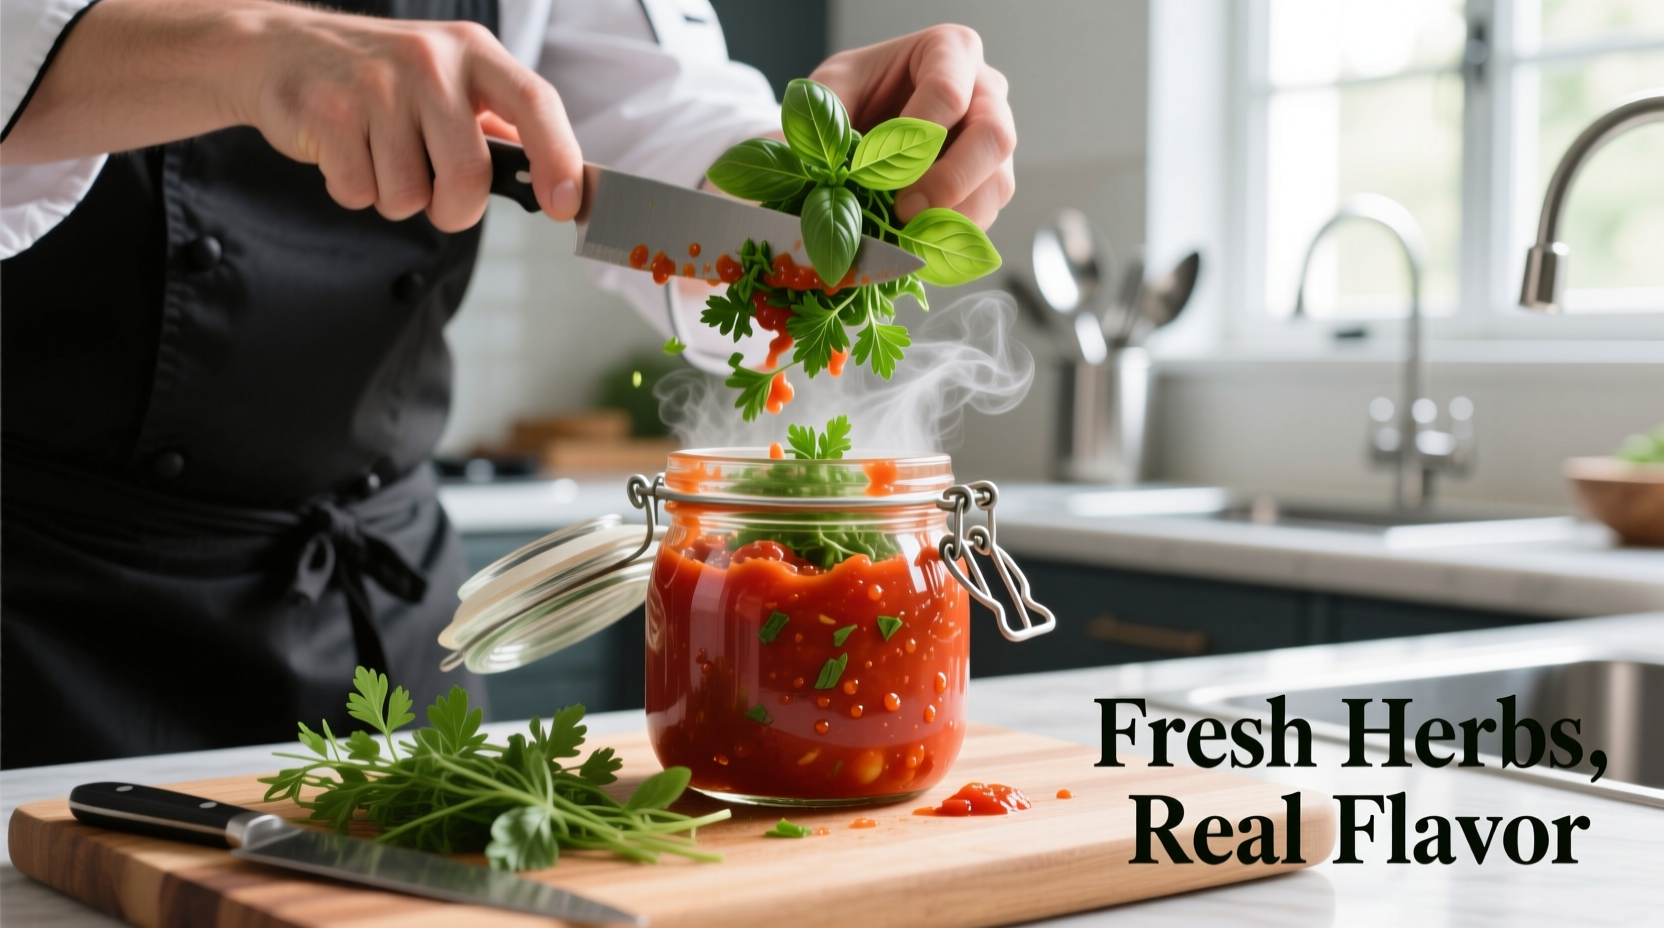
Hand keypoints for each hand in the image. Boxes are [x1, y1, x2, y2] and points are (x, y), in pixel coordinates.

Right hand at [244, 6, 580, 229]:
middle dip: (456, 210)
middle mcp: (429, 61)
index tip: (567, 204)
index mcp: (473, 52)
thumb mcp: (448, 78)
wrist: (280, 50)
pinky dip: (355, 191)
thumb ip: (497, 122)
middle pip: (468, 176)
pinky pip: (360, 193)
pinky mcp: (328, 113)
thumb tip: (557, 178)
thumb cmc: (381, 78)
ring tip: (379, 154)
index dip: (559, 158)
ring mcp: (376, 85)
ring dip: (396, 198)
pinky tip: (346, 152)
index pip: (535, 103)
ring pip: (409, 197)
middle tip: (438, 198)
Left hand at [810, 25, 1015, 229]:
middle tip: (905, 211)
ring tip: (905, 234)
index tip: (878, 169)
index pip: (949, 91)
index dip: (916, 136)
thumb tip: (825, 163)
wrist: (863, 118)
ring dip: (952, 218)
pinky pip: (986, 213)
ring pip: (997, 183)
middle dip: (949, 181)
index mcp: (951, 51)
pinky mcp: (989, 182)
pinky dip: (951, 235)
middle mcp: (986, 92)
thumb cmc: (855, 92)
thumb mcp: (831, 87)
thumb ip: (826, 113)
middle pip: (994, 136)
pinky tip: (916, 241)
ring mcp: (993, 141)